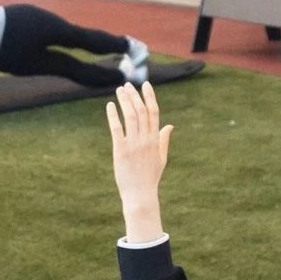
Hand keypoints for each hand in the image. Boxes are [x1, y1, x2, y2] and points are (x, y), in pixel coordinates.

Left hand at [107, 75, 170, 244]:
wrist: (140, 195)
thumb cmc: (150, 177)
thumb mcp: (161, 158)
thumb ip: (164, 140)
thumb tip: (170, 126)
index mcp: (155, 140)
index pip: (154, 112)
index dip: (150, 97)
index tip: (146, 84)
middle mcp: (145, 140)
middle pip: (141, 111)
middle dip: (134, 96)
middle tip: (127, 85)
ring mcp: (133, 145)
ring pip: (130, 117)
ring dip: (124, 101)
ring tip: (119, 90)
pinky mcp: (121, 151)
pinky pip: (117, 129)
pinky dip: (114, 116)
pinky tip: (110, 106)